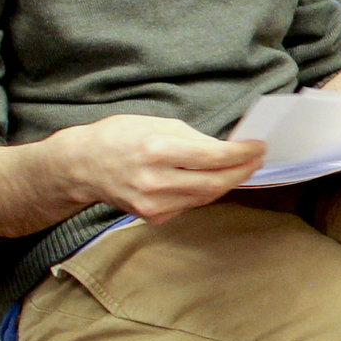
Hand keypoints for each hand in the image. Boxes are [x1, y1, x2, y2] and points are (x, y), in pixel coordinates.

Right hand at [52, 114, 267, 223]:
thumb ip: (193, 138)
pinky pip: (190, 204)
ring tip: (242, 168)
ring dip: (228, 182)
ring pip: (206, 196)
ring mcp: (153, 204)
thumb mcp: (155, 124)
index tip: (259, 147)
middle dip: (242, 171)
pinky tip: (212, 180)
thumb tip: (225, 148)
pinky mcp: (152, 217)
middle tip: (258, 160)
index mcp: (156, 150)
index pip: (212, 156)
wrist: (81, 166)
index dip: (241, 153)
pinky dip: (205, 192)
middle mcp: (155, 181)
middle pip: (215, 182)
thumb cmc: (118, 137)